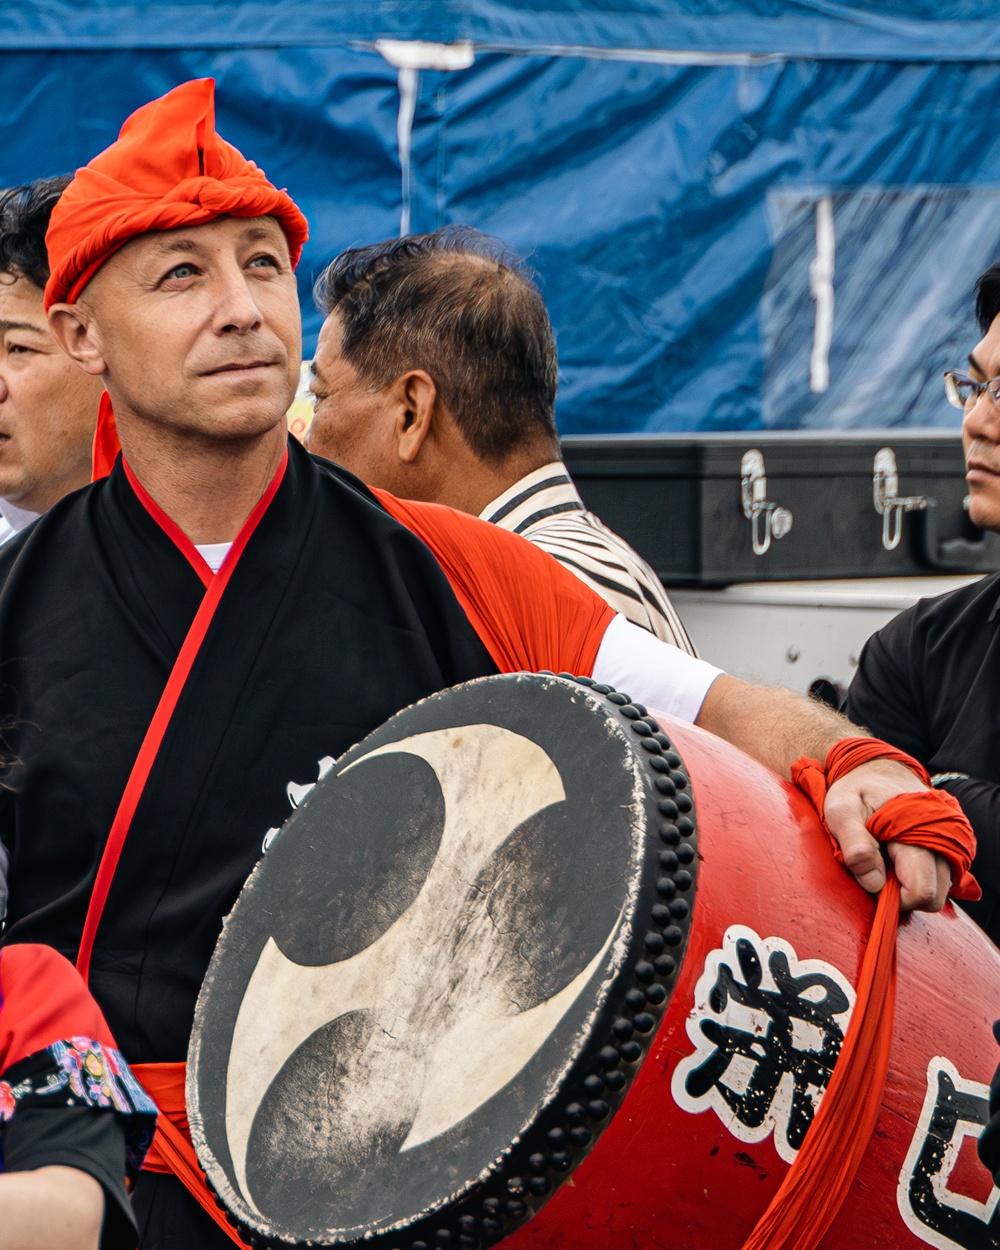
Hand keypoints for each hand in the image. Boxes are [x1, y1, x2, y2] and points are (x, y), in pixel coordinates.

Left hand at [823, 759, 950, 911]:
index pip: (922, 892)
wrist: (876, 767)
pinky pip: (939, 877)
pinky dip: (918, 876)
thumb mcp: (841, 810)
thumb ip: (856, 846)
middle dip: (903, 895)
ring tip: (885, 860)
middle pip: (934, 897)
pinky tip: (896, 857)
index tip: (872, 881)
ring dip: (911, 885)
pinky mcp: (946, 846)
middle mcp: (943, 841)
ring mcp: (948, 844)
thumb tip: (874, 884)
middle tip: (877, 869)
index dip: (895, 898)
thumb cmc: (856, 788)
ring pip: (939, 888)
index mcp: (918, 834)